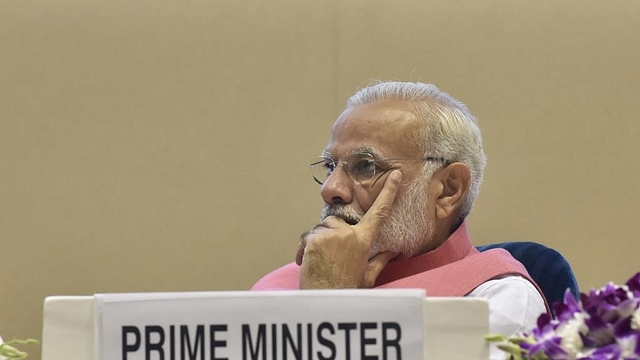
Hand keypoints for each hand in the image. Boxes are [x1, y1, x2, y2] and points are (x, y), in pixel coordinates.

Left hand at [297, 170, 401, 288]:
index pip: (379, 213)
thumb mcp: (368, 276)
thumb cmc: (346, 289)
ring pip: (321, 228)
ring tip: (320, 261)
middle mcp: (348, 234)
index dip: (388, 192)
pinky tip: (307, 262)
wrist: (325, 300)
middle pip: (338, 220)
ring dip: (319, 241)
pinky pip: (307, 236)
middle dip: (333, 233)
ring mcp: (330, 235)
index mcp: (364, 240)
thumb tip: (393, 250)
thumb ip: (380, 260)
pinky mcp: (313, 239)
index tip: (394, 175)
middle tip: (331, 256)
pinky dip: (305, 248)